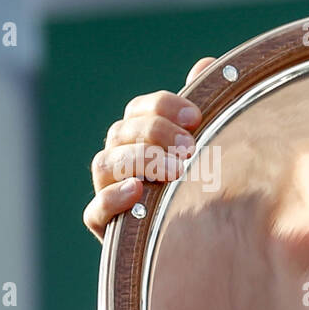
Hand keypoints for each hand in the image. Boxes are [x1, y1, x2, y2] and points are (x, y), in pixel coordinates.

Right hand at [83, 57, 216, 240]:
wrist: (203, 245)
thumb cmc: (206, 187)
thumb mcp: (213, 148)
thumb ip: (208, 109)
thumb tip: (206, 64)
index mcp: (141, 136)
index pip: (140, 109)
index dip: (164, 107)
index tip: (196, 117)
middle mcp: (120, 159)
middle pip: (121, 133)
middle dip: (155, 135)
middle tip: (191, 148)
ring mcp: (109, 191)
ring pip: (105, 165)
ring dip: (139, 163)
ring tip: (174, 170)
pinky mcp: (106, 227)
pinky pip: (95, 211)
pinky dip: (112, 199)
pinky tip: (137, 192)